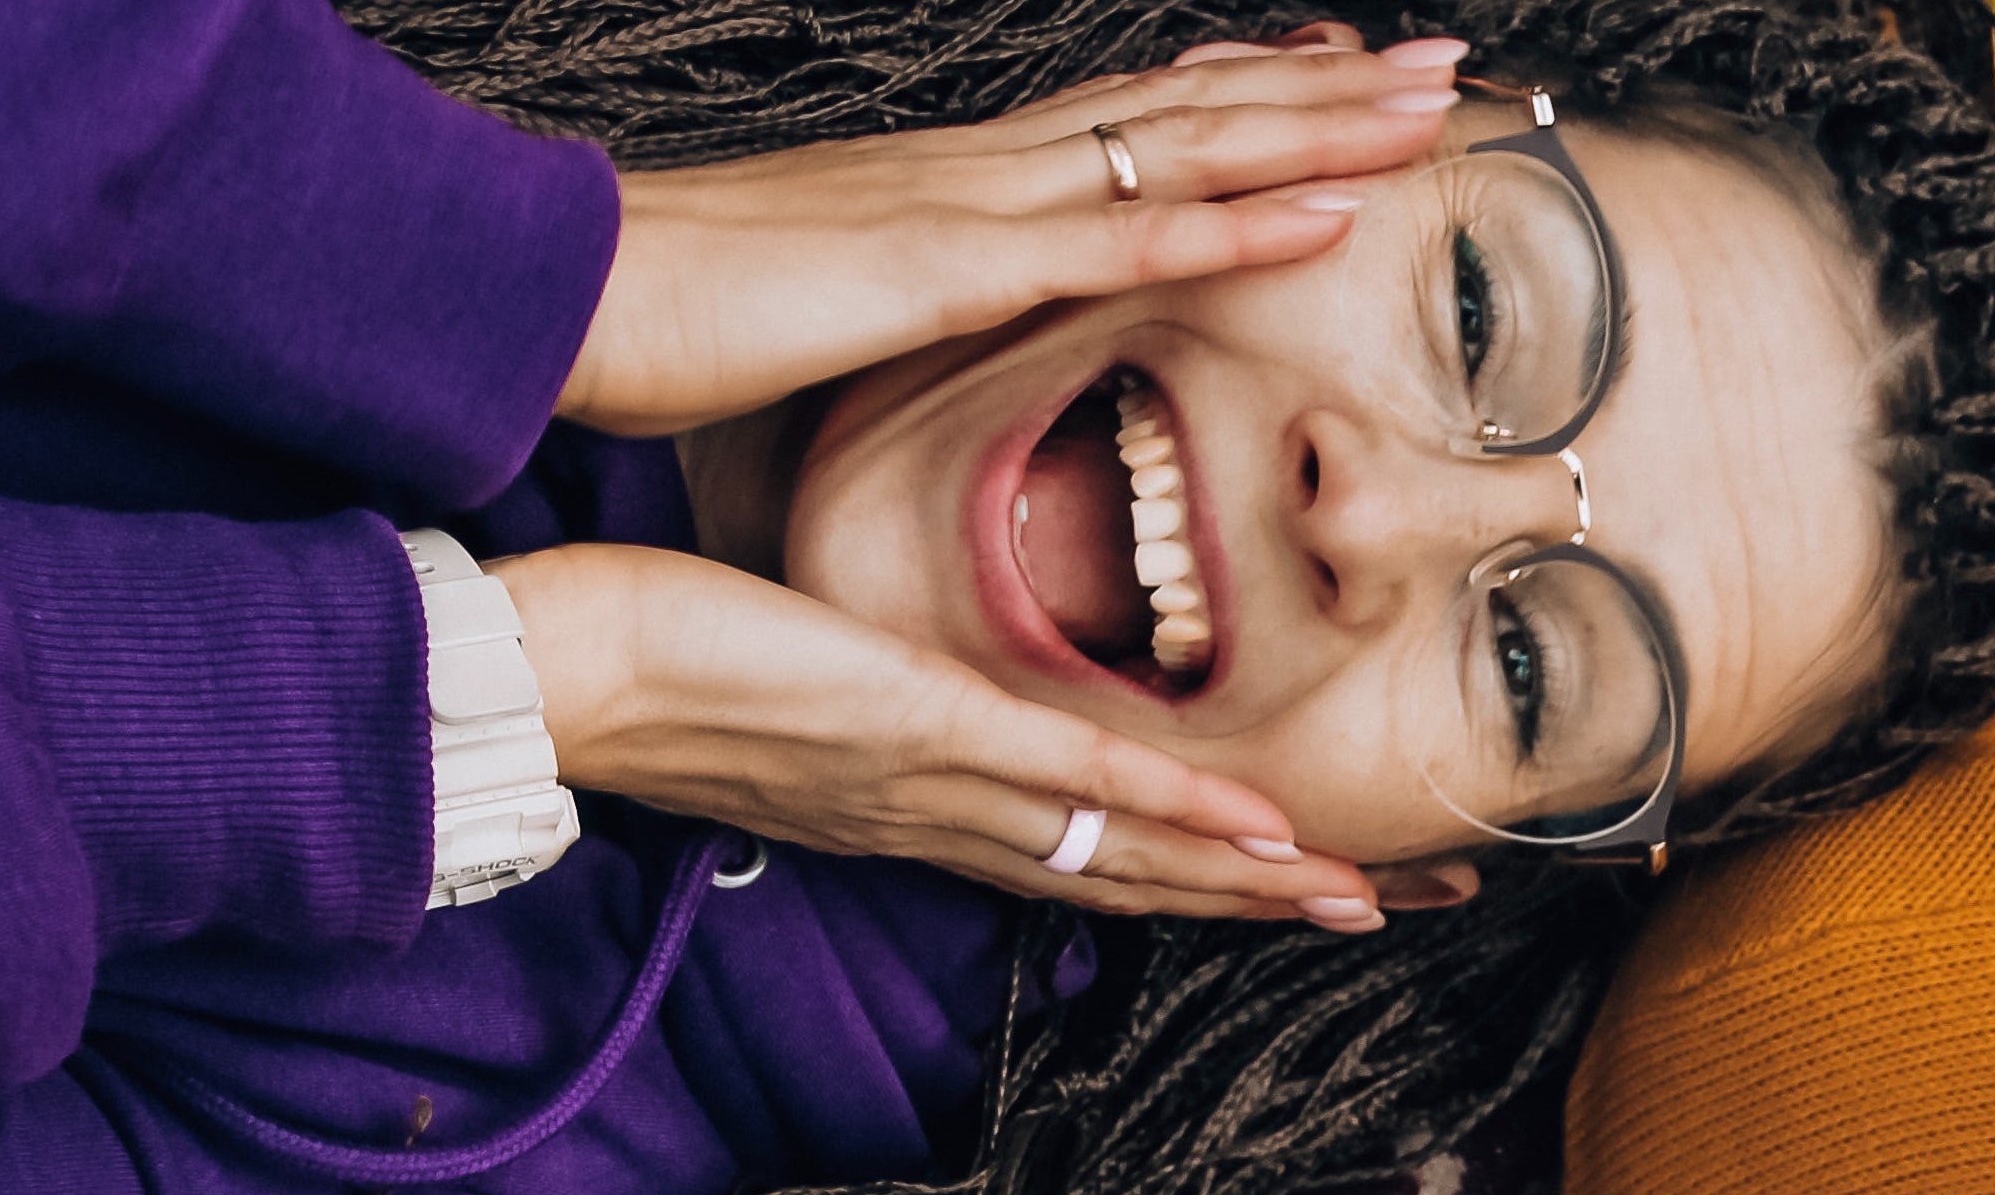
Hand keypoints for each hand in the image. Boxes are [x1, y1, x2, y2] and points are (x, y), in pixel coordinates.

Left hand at [500, 543, 1384, 923]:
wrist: (561, 675)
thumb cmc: (657, 666)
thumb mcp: (793, 699)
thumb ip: (874, 716)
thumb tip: (917, 703)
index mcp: (926, 817)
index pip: (1088, 864)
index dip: (1203, 884)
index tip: (1307, 885)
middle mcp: (952, 826)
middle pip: (1136, 883)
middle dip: (1268, 903)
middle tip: (1391, 911)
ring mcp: (945, 785)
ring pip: (1125, 851)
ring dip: (1253, 882)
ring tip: (1360, 894)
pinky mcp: (924, 727)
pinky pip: (1070, 781)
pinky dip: (1170, 815)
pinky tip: (1257, 833)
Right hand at [560, 38, 1466, 437]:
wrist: (555, 293)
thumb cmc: (660, 318)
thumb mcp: (810, 321)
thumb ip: (885, 317)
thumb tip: (912, 331)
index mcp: (947, 190)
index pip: (1123, 128)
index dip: (1239, 102)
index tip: (1335, 84)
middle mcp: (977, 174)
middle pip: (1183, 111)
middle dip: (1318, 85)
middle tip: (1439, 63)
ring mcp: (970, 209)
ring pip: (1181, 149)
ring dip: (1315, 126)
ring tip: (1427, 104)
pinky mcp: (951, 267)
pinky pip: (1122, 239)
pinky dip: (1231, 221)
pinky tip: (1322, 209)